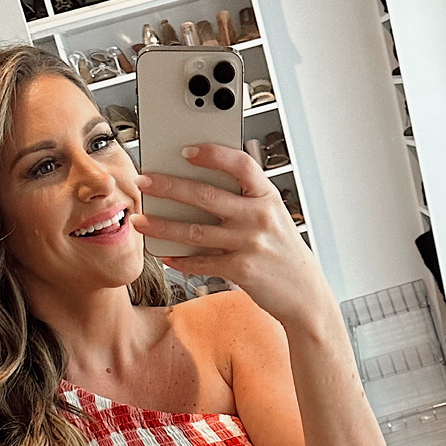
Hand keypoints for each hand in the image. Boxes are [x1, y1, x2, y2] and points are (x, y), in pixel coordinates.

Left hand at [133, 145, 333, 329]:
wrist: (305, 294)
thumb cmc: (283, 252)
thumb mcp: (274, 217)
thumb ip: (246, 200)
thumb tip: (199, 187)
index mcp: (267, 197)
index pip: (239, 164)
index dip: (212, 154)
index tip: (187, 151)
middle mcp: (259, 217)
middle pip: (205, 196)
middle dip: (168, 187)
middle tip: (144, 182)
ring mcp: (250, 244)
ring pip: (195, 231)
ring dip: (162, 226)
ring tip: (140, 220)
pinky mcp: (241, 269)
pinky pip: (201, 261)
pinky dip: (180, 259)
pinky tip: (165, 254)